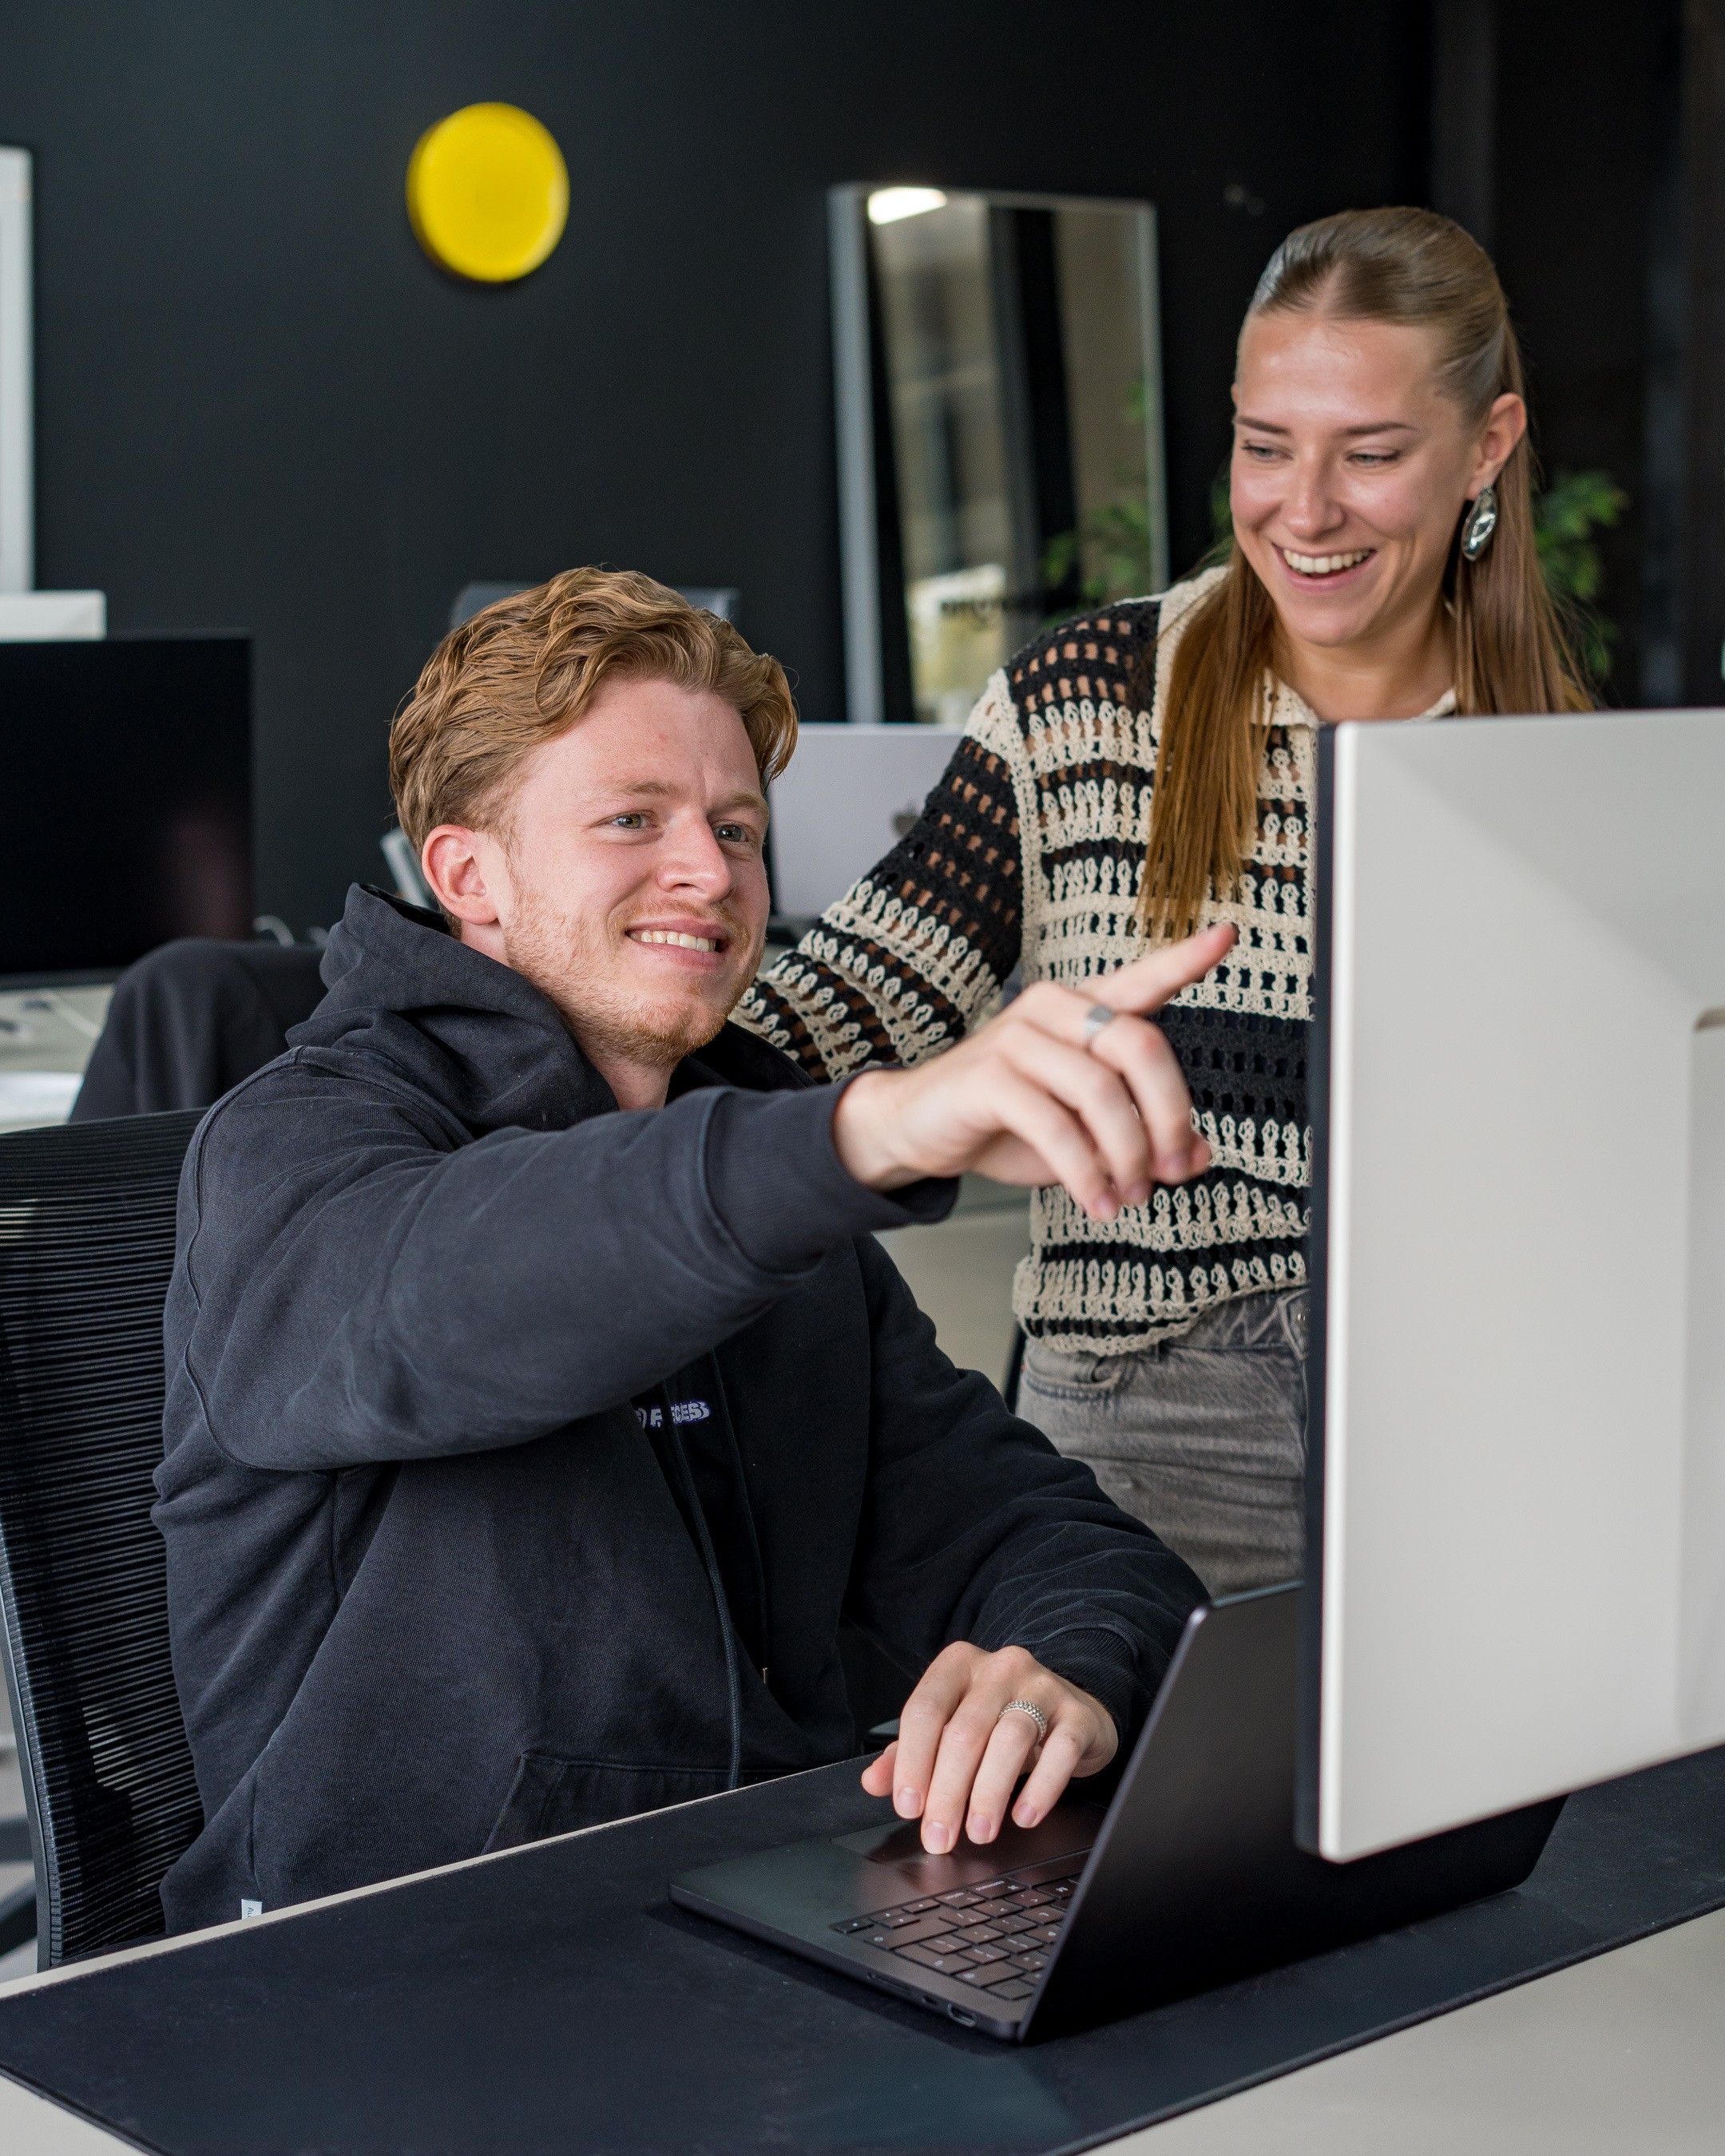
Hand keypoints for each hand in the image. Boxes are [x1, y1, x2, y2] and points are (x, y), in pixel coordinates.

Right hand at [830, 924, 1234, 1221]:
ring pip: (1102, 1093)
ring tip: (1129, 1196)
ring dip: (1127, 1157)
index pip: (1143, 978)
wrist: (919, 1131)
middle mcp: (1053, 1009)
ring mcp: (1017, 1037)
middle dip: (1170, 1117)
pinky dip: (1086, 1174)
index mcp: (1083, 1010)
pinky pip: (1057, 1127)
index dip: (1186, 959)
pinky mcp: (988, 1077)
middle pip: (1141, 1046)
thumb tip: (1198, 1156)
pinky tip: (1097, 1201)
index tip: (1226, 937)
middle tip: (1172, 1170)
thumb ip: (1143, 1135)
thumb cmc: (1007, 1123)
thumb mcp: (1086, 1133)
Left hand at [859, 1643, 1117, 1853]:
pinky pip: (1060, 1750)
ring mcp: (1043, 1686)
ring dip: (989, 1794)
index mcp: (957, 1666)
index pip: (924, 1710)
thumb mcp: (951, 1729)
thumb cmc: (999, 1721)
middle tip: (940, 1837)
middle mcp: (999, 1668)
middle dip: (948, 1792)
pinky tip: (1024, 1815)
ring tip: (980, 1832)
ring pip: (1011, 1739)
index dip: (912, 1761)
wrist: (1069, 1709)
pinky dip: (1041, 1788)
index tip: (908, 1806)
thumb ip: (909, 1754)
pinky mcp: (1078, 1714)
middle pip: (965, 1731)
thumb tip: (874, 1782)